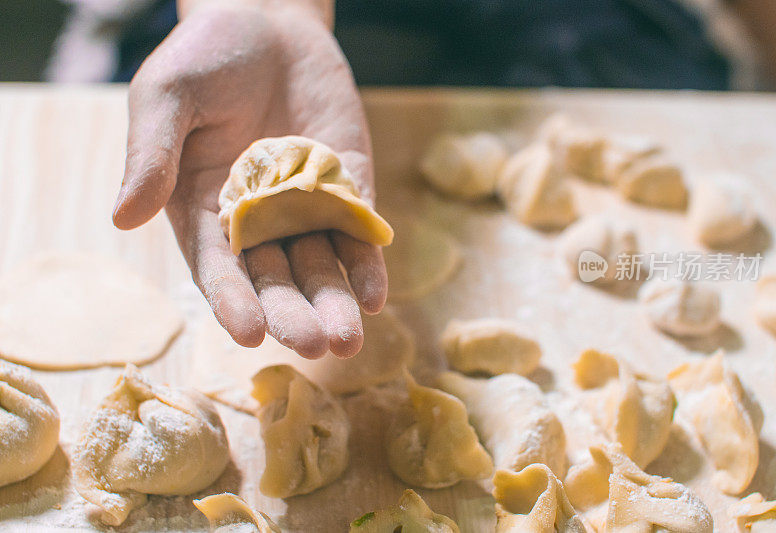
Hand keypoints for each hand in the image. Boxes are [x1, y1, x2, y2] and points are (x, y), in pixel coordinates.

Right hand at [112, 2, 386, 357]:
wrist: (268, 22)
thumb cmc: (206, 56)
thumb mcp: (167, 97)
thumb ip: (151, 154)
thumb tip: (122, 217)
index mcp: (203, 213)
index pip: (220, 269)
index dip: (233, 301)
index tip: (249, 332)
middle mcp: (256, 223)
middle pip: (276, 280)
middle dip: (293, 314)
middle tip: (313, 345)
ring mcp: (305, 209)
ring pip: (321, 268)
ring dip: (335, 304)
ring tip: (347, 340)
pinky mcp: (347, 191)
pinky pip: (358, 235)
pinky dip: (367, 265)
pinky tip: (377, 296)